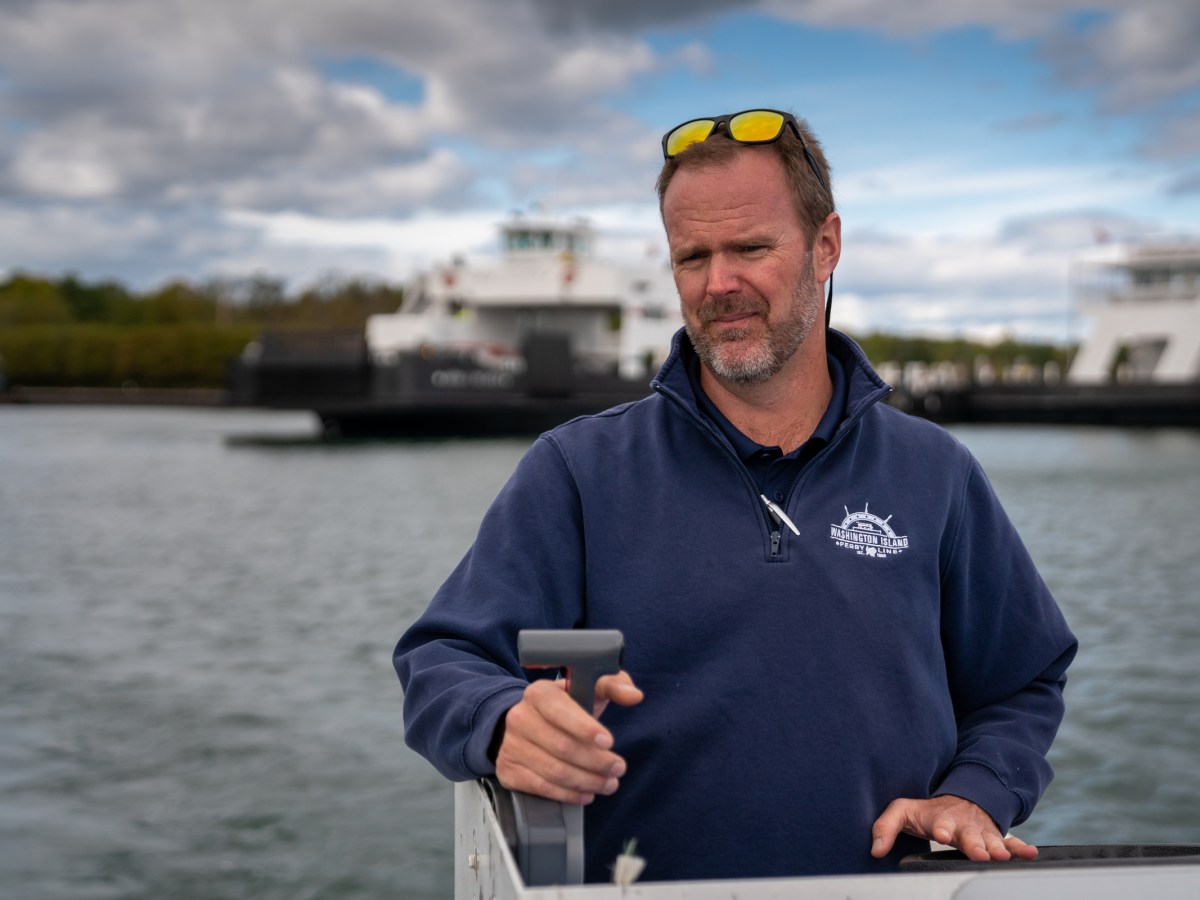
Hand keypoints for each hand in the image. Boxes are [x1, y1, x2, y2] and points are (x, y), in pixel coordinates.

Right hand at [495, 671, 643, 804]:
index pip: (561, 711)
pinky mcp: (508, 769)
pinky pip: (540, 787)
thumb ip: (613, 685)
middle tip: (618, 768)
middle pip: (561, 746)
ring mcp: (511, 745)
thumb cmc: (567, 706)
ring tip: (608, 783)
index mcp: (539, 693)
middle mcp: (520, 717)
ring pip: (553, 771)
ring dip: (586, 781)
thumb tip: (634, 695)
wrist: (529, 723)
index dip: (585, 728)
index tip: (609, 742)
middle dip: (595, 761)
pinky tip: (586, 793)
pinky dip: (567, 794)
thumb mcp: (588, 688)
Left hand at [871, 795, 1038, 861]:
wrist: (956, 802)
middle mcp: (963, 826)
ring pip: (992, 841)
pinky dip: (1021, 848)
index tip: (941, 834)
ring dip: (999, 849)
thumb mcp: (901, 812)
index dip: (940, 828)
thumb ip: (884, 828)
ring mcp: (981, 832)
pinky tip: (1031, 854)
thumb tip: (874, 850)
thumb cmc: (927, 811)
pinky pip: (1011, 842)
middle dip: (975, 844)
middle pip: (970, 836)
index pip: (939, 823)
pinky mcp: (995, 838)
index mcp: (940, 819)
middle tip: (981, 854)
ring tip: (1003, 857)